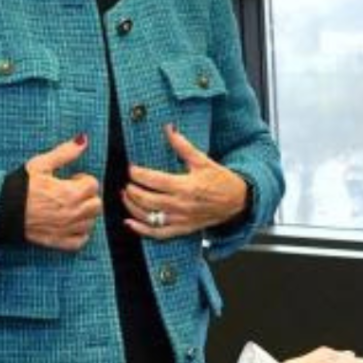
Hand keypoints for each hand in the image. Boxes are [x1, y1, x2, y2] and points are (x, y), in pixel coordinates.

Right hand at [23, 135, 101, 251]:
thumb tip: (83, 140)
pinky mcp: (58, 241)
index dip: (83, 180)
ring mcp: (66, 229)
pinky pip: (80, 241)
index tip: (71, 180)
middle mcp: (71, 213)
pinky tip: (69, 224)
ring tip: (69, 207)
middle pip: (96, 204)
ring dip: (85, 214)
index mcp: (69, 193)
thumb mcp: (40, 165)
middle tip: (72, 193)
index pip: (93, 185)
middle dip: (87, 197)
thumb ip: (64, 153)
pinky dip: (79, 233)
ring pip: (90, 222)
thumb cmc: (19, 186)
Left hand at [122, 125, 247, 238]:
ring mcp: (181, 219)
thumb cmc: (220, 180)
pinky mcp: (182, 229)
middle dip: (132, 190)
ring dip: (132, 206)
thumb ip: (183, 146)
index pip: (153, 180)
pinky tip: (130, 222)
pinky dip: (141, 229)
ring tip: (125, 196)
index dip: (137, 174)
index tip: (131, 168)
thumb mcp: (202, 160)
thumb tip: (169, 128)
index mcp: (185, 185)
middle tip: (127, 182)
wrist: (237, 201)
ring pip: (148, 216)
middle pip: (147, 199)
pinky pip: (158, 233)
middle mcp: (181, 204)